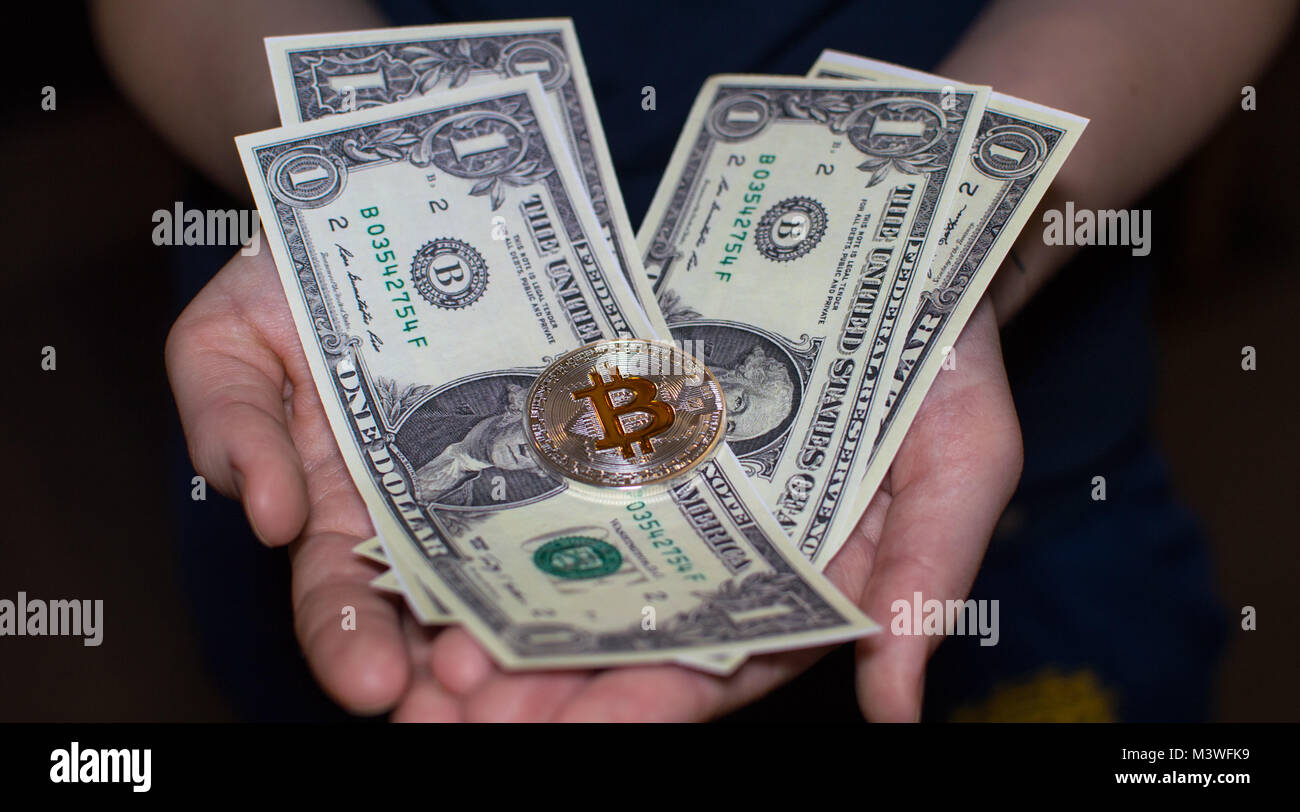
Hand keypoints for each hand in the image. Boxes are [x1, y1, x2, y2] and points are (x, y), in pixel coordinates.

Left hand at [167, 247, 1020, 720]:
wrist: (901, 244)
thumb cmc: (947, 362)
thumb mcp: (963, 463)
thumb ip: (926, 578)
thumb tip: (900, 713)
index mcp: (796, 585)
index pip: (710, 675)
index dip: (633, 712)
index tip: (557, 733)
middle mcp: (719, 550)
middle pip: (619, 644)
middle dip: (539, 687)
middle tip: (455, 707)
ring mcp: (667, 488)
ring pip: (572, 571)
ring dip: (499, 618)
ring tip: (425, 649)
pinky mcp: (624, 421)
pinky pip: (555, 477)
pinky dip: (501, 515)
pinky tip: (437, 539)